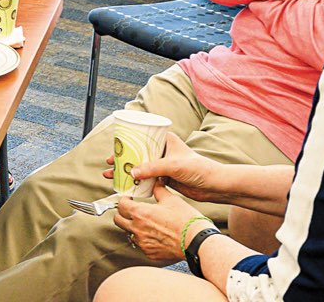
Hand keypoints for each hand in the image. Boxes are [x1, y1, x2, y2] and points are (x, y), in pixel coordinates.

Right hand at [105, 134, 221, 203]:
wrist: (215, 186)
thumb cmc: (199, 169)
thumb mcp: (173, 165)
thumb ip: (153, 168)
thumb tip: (132, 173)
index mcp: (165, 139)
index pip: (140, 137)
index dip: (125, 144)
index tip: (113, 151)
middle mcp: (163, 150)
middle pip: (137, 153)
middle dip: (122, 159)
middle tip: (109, 165)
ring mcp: (163, 164)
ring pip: (140, 166)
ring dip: (127, 171)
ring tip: (113, 176)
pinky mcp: (165, 177)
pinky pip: (147, 178)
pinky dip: (137, 181)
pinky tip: (127, 185)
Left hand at [111, 179, 203, 263]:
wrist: (196, 241)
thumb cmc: (185, 220)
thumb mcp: (171, 199)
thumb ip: (158, 190)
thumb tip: (155, 182)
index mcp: (140, 213)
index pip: (120, 205)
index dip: (124, 199)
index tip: (129, 198)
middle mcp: (138, 229)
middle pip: (118, 220)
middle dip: (122, 213)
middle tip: (131, 210)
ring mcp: (143, 244)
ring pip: (129, 233)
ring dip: (133, 227)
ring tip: (145, 222)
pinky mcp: (150, 254)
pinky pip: (141, 245)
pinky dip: (144, 239)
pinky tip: (155, 234)